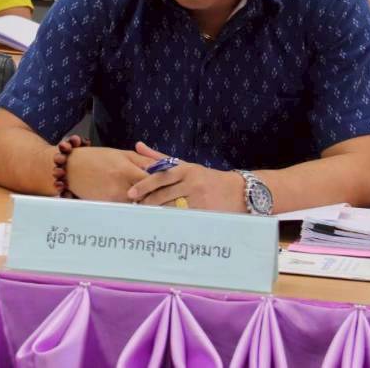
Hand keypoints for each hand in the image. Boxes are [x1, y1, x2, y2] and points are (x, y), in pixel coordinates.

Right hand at [65, 146, 155, 200]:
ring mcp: (114, 198)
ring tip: (148, 198)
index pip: (152, 181)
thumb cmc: (96, 157)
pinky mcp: (107, 206)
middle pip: (147, 196)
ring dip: (143, 202)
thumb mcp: (121, 153)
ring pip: (137, 205)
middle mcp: (121, 186)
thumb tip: (161, 167)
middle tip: (162, 194)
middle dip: (155, 195)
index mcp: (126, 170)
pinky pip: (125, 208)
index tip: (166, 184)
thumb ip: (142, 160)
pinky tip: (131, 201)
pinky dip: (131, 206)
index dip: (160, 183)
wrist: (71, 168)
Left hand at [126, 142, 245, 211]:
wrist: (239, 191)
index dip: (143, 186)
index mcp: (186, 169)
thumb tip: (138, 146)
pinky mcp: (206, 213)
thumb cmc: (206, 178)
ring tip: (144, 217)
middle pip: (164, 194)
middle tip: (134, 208)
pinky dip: (172, 221)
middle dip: (148, 202)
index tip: (130, 194)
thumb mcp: (185, 165)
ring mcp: (200, 199)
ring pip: (173, 208)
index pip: (160, 177)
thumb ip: (160, 158)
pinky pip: (184, 218)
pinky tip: (163, 224)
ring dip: (157, 213)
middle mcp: (192, 183)